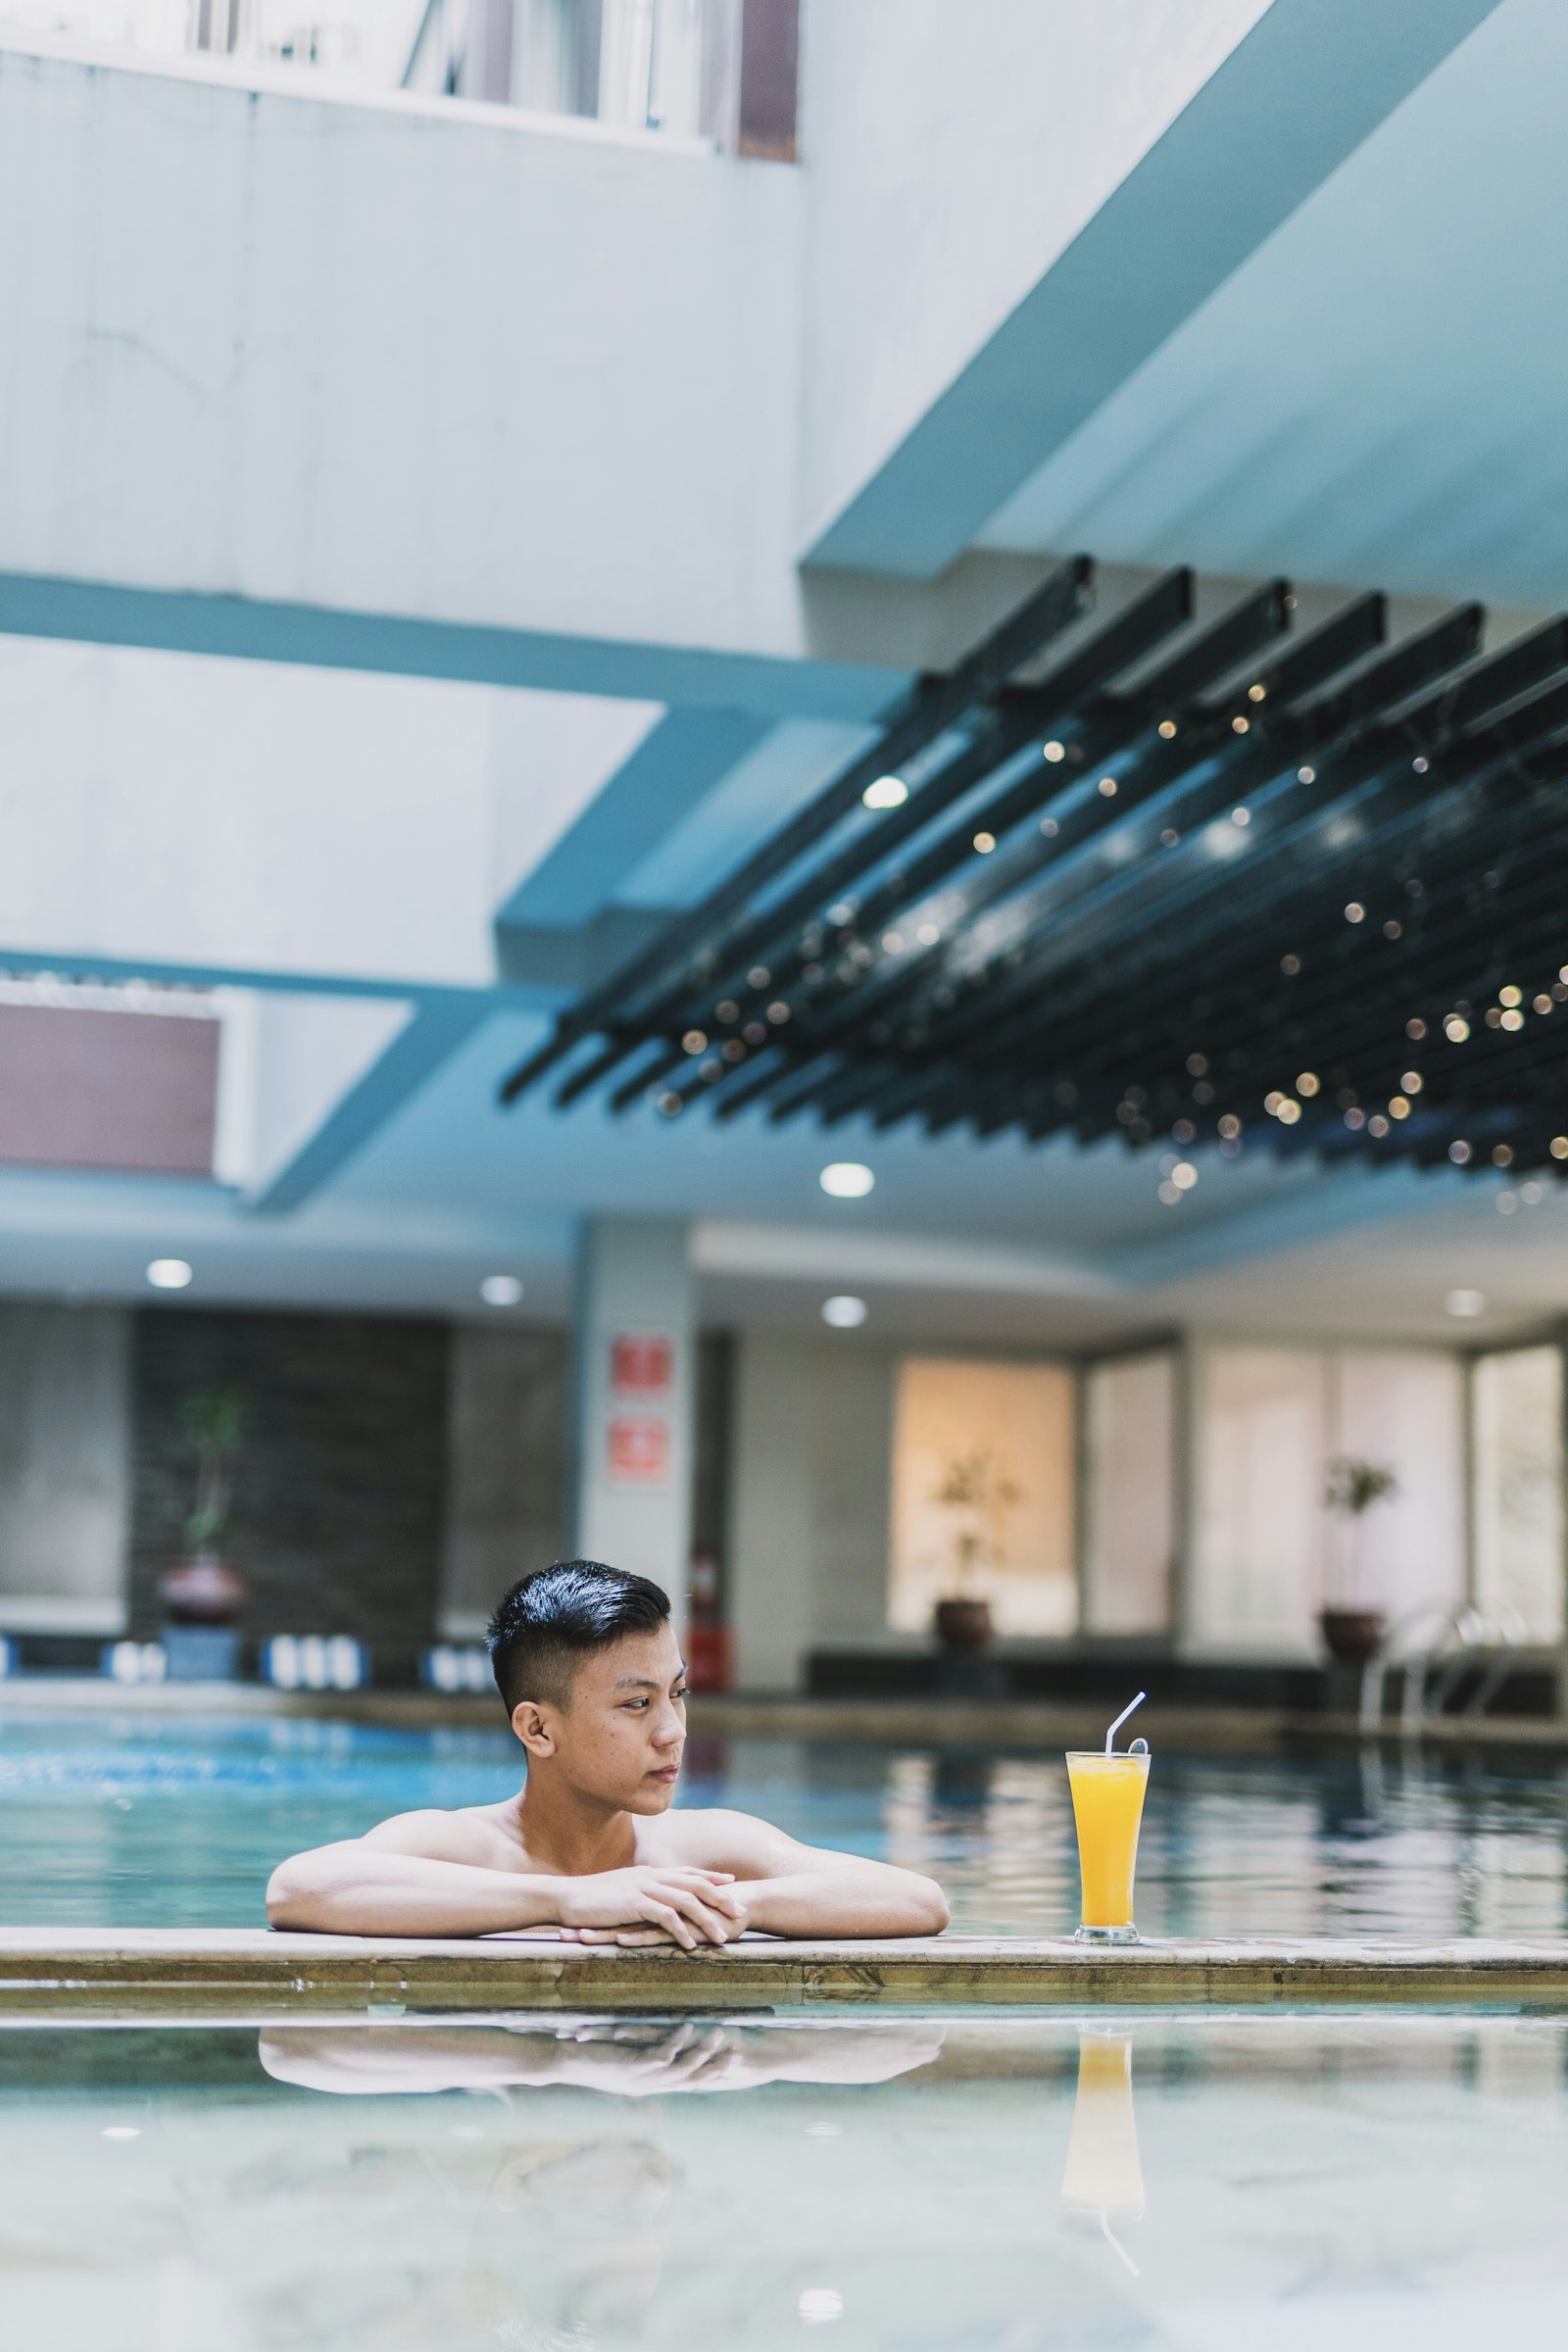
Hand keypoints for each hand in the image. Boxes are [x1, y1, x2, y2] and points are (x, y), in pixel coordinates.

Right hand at [553, 1866, 746, 1948]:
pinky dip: (681, 1931)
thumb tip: (654, 1900)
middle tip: (740, 1911)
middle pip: (695, 1884)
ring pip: (685, 1901)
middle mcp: (651, 1876)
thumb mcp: (622, 1890)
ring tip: (722, 1937)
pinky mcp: (634, 1904)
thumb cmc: (591, 1898)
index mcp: (649, 1872)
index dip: (710, 1876)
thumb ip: (641, 1892)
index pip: (687, 1872)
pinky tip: (691, 1945)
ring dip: (706, 1920)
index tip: (732, 1882)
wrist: (566, 1897)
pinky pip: (665, 1917)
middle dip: (720, 1897)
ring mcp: (643, 1888)